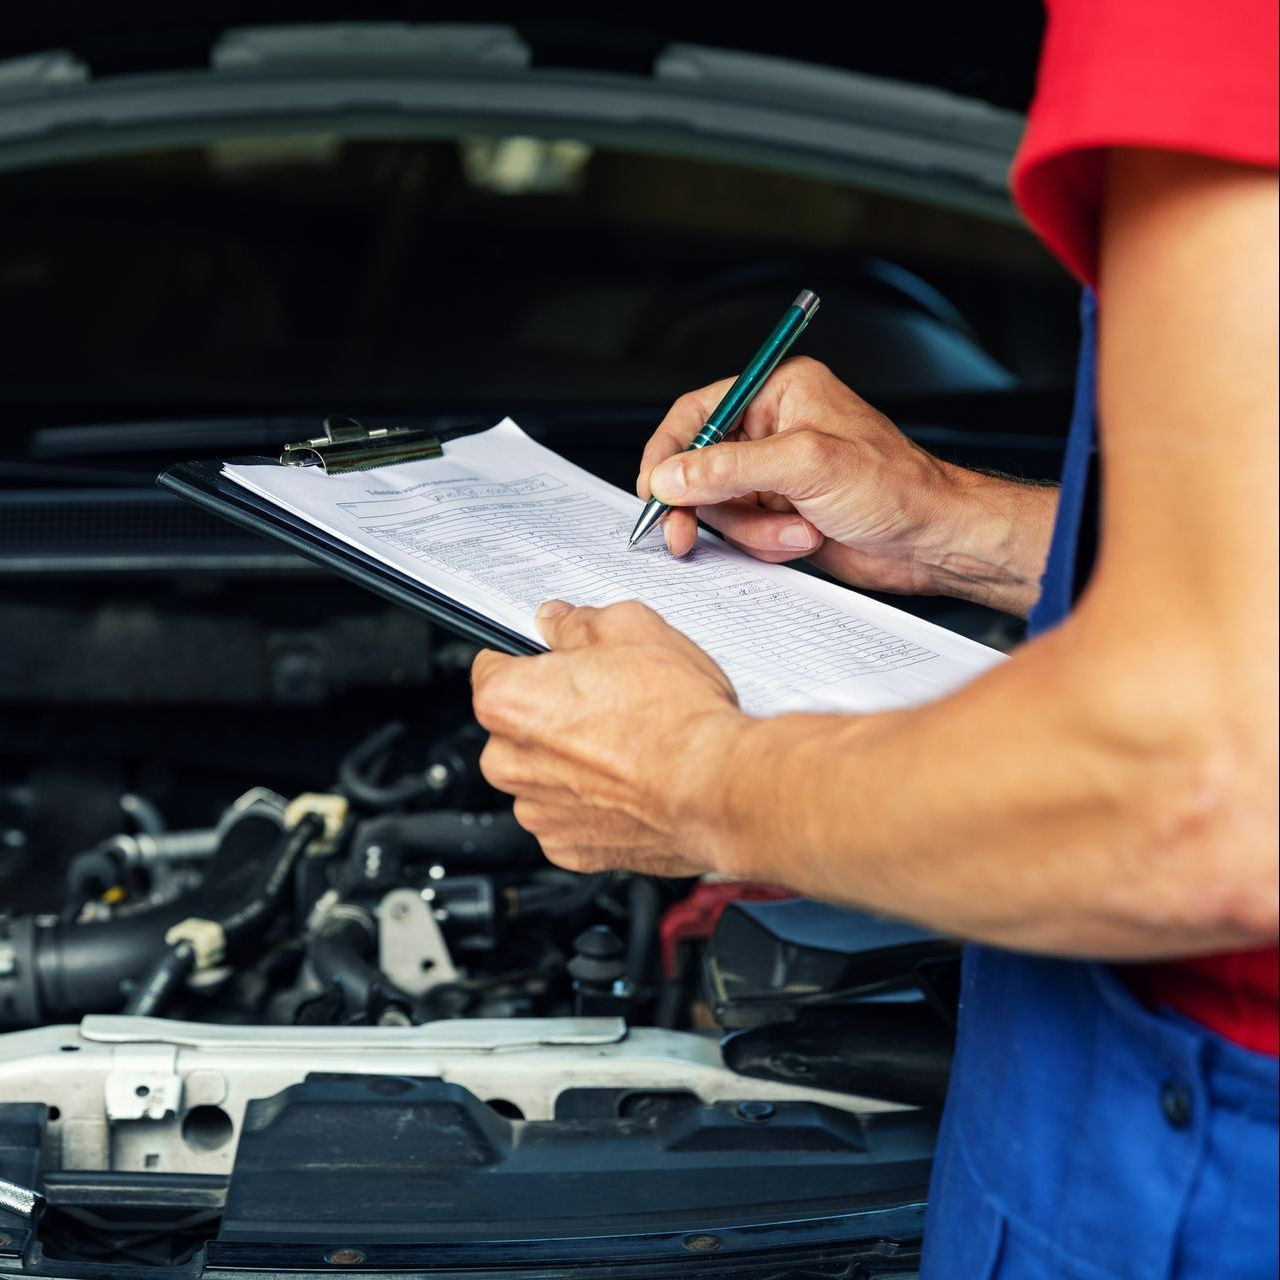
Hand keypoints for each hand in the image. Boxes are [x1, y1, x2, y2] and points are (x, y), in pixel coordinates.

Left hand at [471, 599, 743, 875]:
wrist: (716, 788)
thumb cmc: (676, 717)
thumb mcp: (630, 628)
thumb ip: (579, 622)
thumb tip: (560, 622)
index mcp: (507, 701)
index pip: (492, 665)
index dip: (532, 659)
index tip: (558, 663)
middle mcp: (508, 761)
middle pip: (516, 726)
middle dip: (553, 714)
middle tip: (609, 702)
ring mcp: (538, 811)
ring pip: (542, 775)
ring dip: (573, 763)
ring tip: (629, 746)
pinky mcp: (569, 850)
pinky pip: (569, 817)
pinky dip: (594, 804)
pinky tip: (632, 783)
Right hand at [639, 356, 1042, 606]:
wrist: (933, 541)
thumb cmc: (895, 487)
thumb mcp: (806, 465)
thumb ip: (730, 468)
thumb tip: (671, 476)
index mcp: (780, 394)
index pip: (698, 412)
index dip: (669, 452)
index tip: (653, 489)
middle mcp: (774, 430)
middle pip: (700, 467)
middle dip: (706, 505)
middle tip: (683, 535)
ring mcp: (777, 476)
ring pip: (721, 508)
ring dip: (752, 531)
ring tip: (797, 532)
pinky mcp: (782, 514)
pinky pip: (743, 533)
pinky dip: (766, 545)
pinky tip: (805, 540)